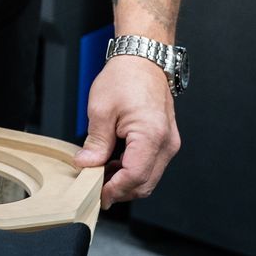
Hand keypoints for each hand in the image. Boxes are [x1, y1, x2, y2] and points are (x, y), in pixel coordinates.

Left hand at [76, 55, 180, 208]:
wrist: (143, 61)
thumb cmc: (124, 79)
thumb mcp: (101, 110)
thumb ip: (96, 143)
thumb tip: (86, 165)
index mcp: (151, 136)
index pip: (134, 177)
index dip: (114, 189)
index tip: (96, 194)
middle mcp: (166, 143)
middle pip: (144, 183)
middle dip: (120, 190)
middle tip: (95, 188)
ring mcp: (169, 143)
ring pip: (149, 177)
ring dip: (125, 181)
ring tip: (100, 174)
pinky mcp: (165, 140)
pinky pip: (151, 165)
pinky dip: (132, 170)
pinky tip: (113, 164)